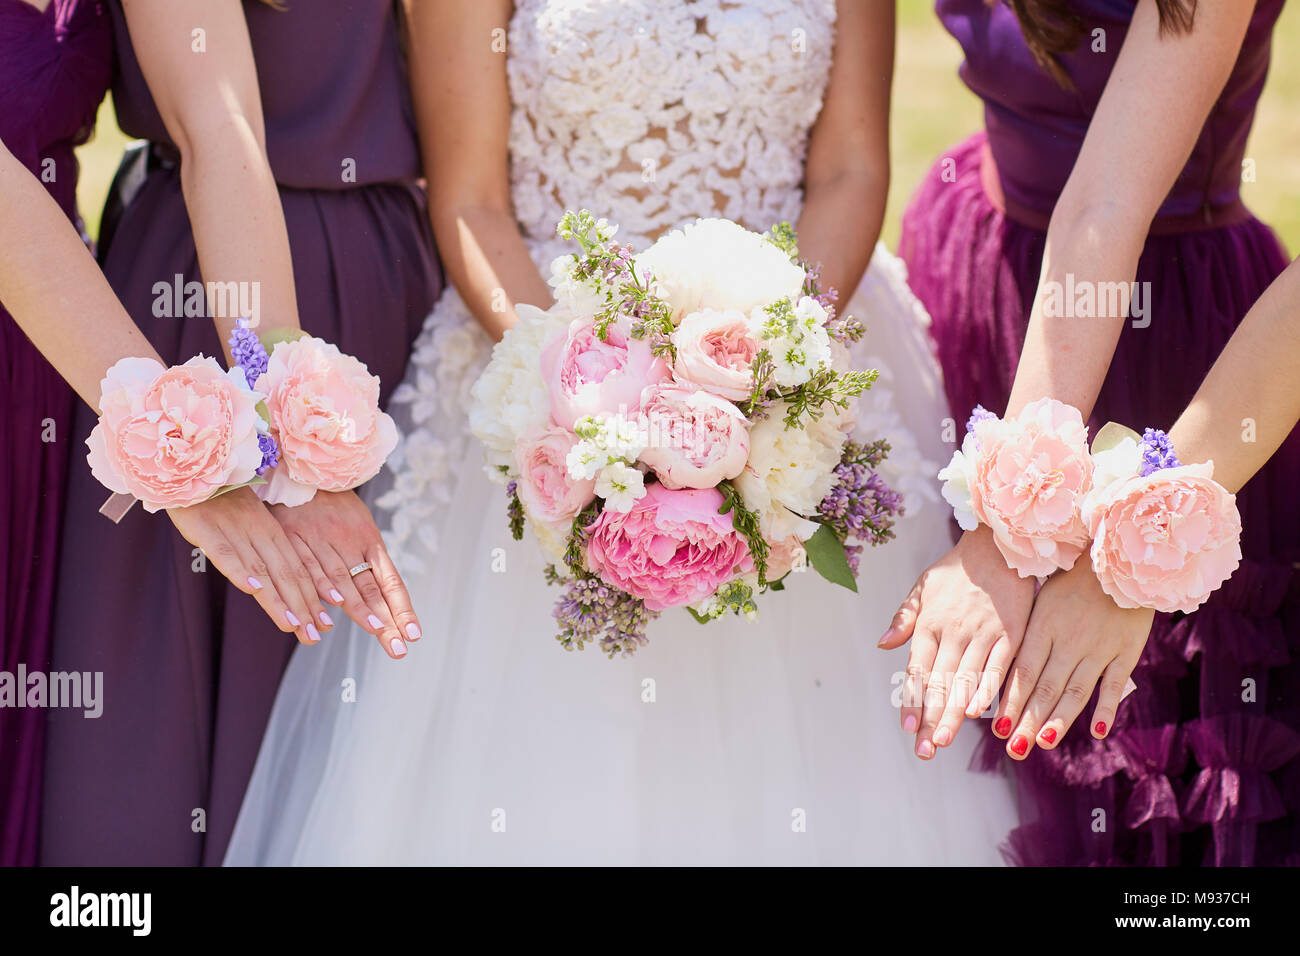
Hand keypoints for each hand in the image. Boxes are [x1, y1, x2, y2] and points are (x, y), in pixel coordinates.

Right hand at [167, 487, 331, 644]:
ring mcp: (235, 532)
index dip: (311, 598)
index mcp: (272, 532)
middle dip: (302, 608)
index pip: (297, 570)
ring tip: (293, 624)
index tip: (325, 624)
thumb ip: (263, 550)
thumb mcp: (248, 524)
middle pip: (286, 575)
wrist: (192, 469)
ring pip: (261, 570)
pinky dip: (240, 571)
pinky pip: (227, 553)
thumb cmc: (219, 499)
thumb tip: (276, 583)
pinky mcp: (208, 530)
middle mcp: (259, 534)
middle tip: (315, 635)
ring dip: (278, 599)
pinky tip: (253, 590)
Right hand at [270, 490, 420, 659]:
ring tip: (377, 630)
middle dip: (384, 620)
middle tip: (397, 647)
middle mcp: (351, 543)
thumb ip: (366, 562)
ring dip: (359, 608)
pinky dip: (321, 586)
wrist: (304, 472)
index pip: (390, 582)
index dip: (401, 609)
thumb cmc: (336, 508)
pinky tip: (332, 604)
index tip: (413, 634)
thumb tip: (379, 600)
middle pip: (370, 588)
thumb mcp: (358, 528)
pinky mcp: (296, 537)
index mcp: (370, 542)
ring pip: (343, 580)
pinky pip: (309, 566)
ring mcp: (324, 541)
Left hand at [879, 525, 1036, 758]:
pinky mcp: (1012, 634)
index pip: (918, 671)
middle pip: (940, 683)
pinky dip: (989, 691)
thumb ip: (904, 618)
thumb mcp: (922, 587)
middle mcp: (954, 633)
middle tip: (925, 750)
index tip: (909, 728)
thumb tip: (883, 644)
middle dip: (932, 719)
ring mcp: (984, 634)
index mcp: (930, 624)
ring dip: (955, 713)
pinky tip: (981, 714)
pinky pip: (999, 668)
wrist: (998, 544)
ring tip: (945, 740)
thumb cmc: (956, 570)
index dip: (913, 701)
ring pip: (966, 681)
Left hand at [993, 553, 1152, 758]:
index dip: (1010, 700)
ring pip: (1076, 689)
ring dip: (1059, 719)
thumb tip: (1000, 667)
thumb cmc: (1071, 579)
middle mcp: (1068, 640)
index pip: (1022, 671)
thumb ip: (1024, 633)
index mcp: (1042, 626)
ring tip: (1044, 743)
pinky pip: (1114, 683)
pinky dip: (1106, 707)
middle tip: (1014, 748)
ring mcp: (1098, 646)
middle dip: (1028, 720)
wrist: (1118, 559)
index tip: (997, 728)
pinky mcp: (1126, 650)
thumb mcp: (1039, 599)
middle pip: (1045, 687)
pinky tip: (1097, 731)